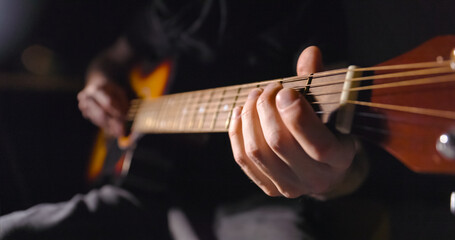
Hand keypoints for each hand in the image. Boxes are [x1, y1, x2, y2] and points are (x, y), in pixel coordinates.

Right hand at [77, 70, 128, 136]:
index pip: (108, 103)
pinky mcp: (84, 111)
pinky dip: (105, 126)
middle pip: (101, 114)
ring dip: (109, 128)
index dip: (117, 113)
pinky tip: (113, 131)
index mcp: (97, 89)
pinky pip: (96, 121)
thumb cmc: (110, 88)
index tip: (126, 121)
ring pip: (98, 119)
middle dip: (113, 124)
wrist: (94, 83)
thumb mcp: (119, 91)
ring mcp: (84, 105)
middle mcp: (87, 97)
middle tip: (122, 132)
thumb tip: (126, 118)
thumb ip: (122, 103)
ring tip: (119, 133)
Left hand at [228, 46, 356, 197]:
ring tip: (254, 96)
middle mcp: (316, 179)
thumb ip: (319, 80)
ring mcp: (290, 187)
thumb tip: (310, 52)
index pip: (317, 144)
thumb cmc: (328, 127)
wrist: (323, 164)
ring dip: (249, 117)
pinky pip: (243, 160)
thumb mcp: (331, 105)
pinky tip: (240, 112)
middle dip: (267, 108)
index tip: (285, 90)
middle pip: (279, 143)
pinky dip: (236, 132)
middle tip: (268, 89)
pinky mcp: (269, 188)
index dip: (296, 115)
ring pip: (257, 151)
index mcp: (340, 159)